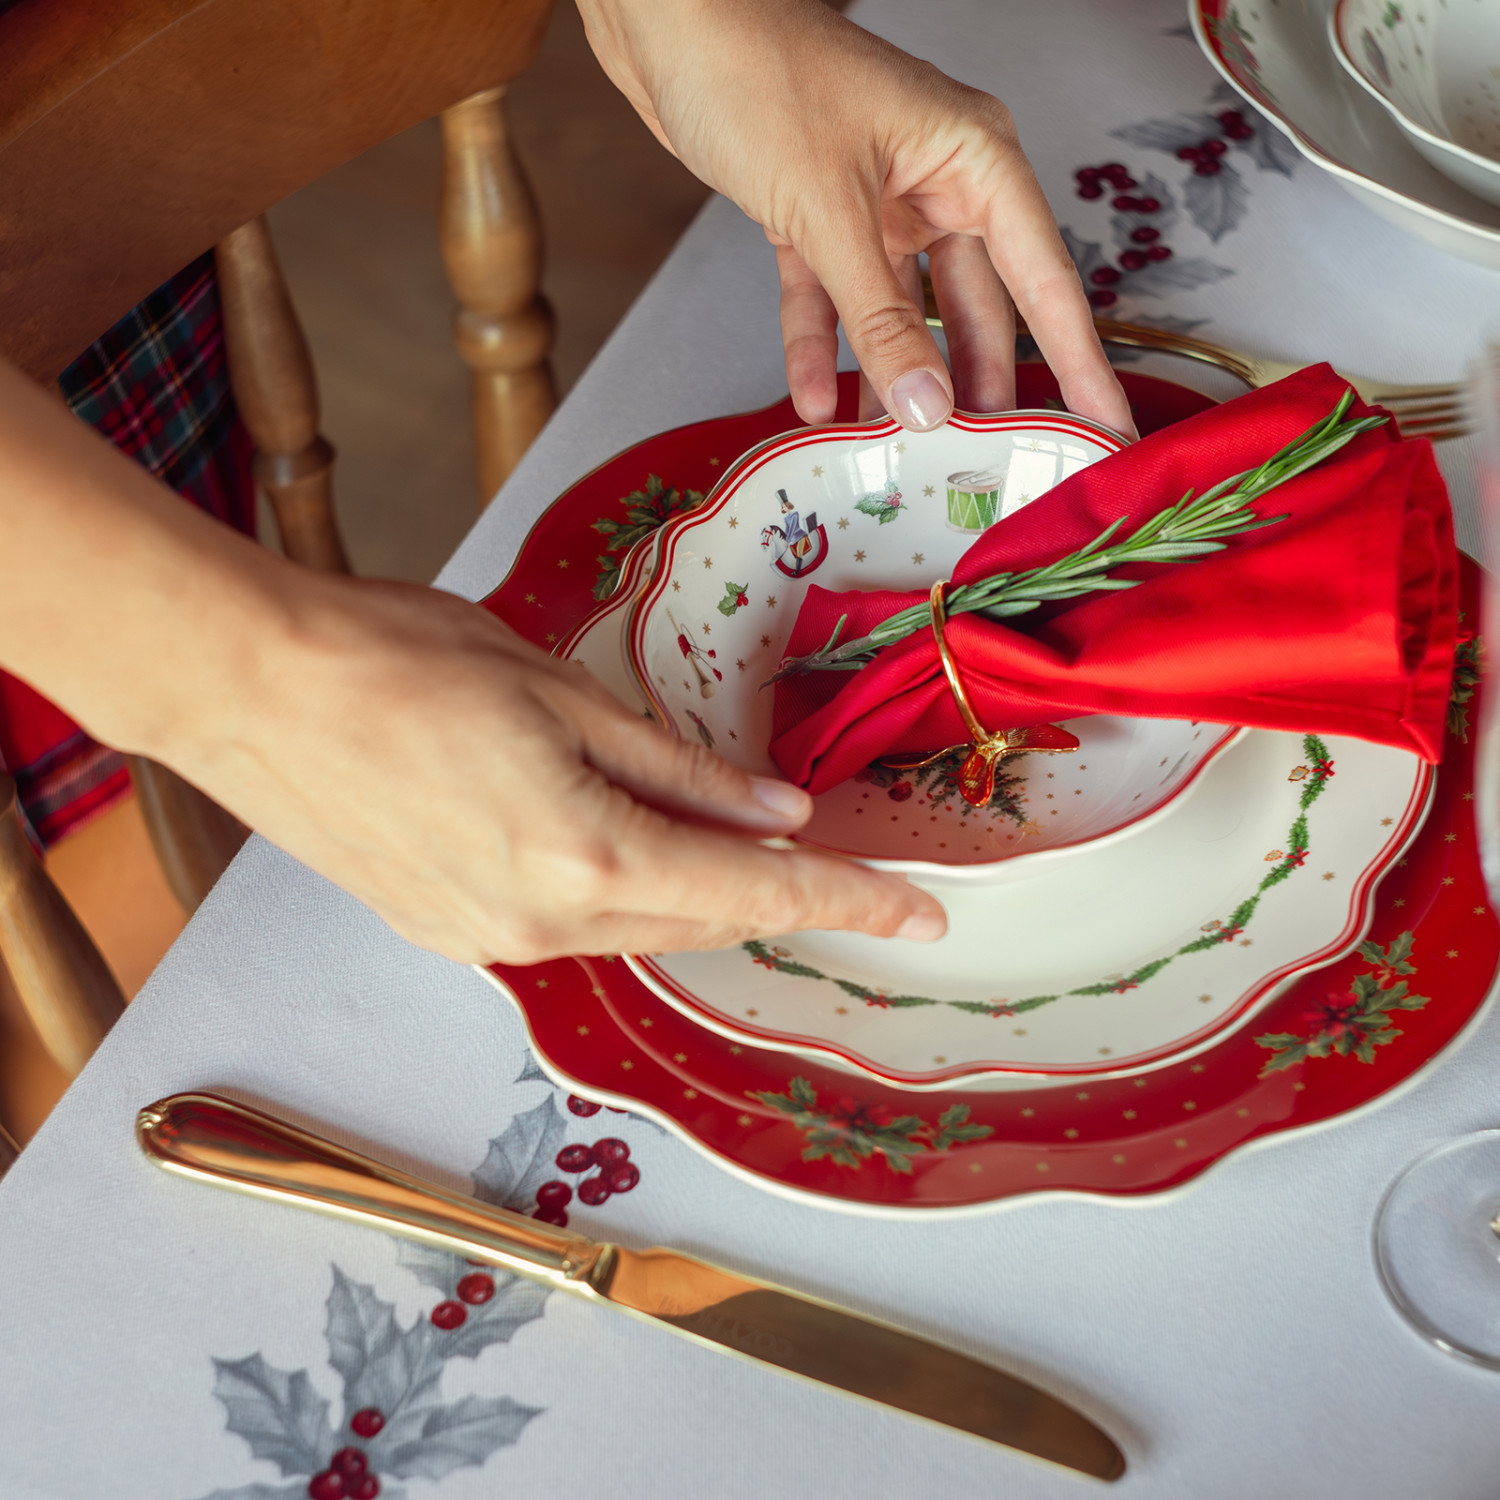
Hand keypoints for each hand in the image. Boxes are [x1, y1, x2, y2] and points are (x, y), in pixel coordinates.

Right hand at [153, 572, 947, 962]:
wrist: (251, 687)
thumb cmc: (402, 661)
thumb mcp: (565, 692)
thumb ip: (681, 769)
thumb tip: (776, 811)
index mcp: (586, 855)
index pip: (753, 894)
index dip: (847, 901)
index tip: (921, 916)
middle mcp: (542, 923)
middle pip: (702, 924)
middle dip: (784, 902)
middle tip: (856, 878)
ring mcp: (488, 939)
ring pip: (637, 929)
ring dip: (702, 897)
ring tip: (751, 858)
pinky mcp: (446, 931)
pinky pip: (570, 928)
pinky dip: (626, 896)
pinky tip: (636, 855)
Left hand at [578, 0, 1133, 435]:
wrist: (665, 23)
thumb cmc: (757, 75)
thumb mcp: (829, 210)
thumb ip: (879, 318)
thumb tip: (925, 406)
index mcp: (973, 158)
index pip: (1044, 278)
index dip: (1076, 358)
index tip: (1102, 422)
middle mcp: (936, 180)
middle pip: (975, 305)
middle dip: (977, 382)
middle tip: (993, 460)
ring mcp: (876, 201)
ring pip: (901, 311)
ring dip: (896, 375)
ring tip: (906, 450)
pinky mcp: (818, 215)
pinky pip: (831, 298)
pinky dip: (821, 347)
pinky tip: (816, 404)